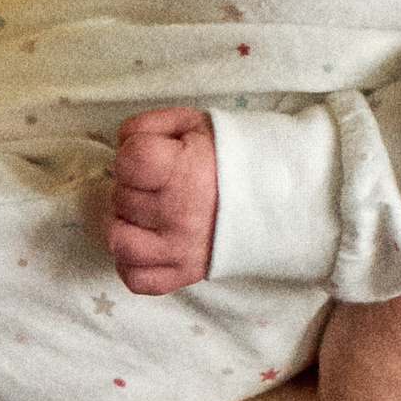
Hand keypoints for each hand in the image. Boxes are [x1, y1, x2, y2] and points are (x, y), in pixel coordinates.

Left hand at [108, 107, 217, 294]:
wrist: (282, 193)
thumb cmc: (234, 153)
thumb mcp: (195, 122)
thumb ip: (148, 125)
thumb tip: (120, 144)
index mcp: (185, 172)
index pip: (128, 160)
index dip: (132, 152)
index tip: (151, 154)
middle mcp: (180, 215)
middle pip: (121, 197)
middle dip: (134, 185)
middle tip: (160, 181)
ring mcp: (180, 249)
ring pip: (118, 240)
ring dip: (126, 224)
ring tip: (148, 212)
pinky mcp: (183, 274)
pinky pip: (135, 278)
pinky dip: (133, 262)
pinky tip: (148, 242)